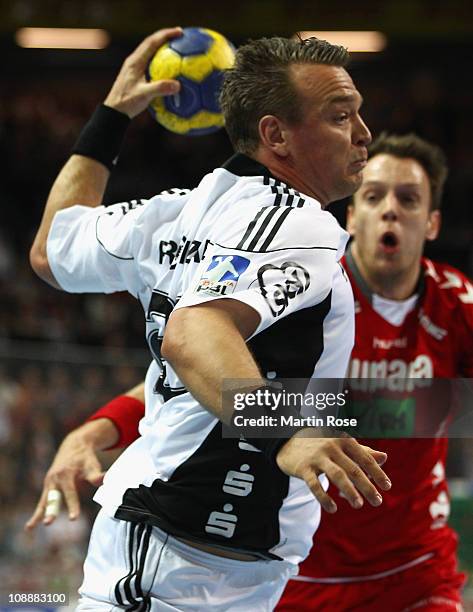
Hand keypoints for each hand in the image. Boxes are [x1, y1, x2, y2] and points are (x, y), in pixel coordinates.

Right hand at [25, 425, 106, 529]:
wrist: (74, 445)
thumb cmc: (85, 458)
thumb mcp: (92, 465)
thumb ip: (96, 475)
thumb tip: (105, 480)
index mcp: (66, 473)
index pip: (70, 492)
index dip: (73, 505)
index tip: (74, 518)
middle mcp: (55, 478)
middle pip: (53, 497)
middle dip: (50, 510)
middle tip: (48, 523)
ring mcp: (49, 482)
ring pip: (44, 500)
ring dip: (38, 514)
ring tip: (29, 527)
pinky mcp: (48, 486)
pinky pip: (43, 501)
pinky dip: (38, 511)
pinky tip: (31, 525)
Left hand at [104, 27, 182, 117]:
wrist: (114, 111)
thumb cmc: (127, 102)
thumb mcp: (144, 95)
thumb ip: (160, 89)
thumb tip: (178, 85)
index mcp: (135, 61)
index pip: (152, 42)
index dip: (166, 34)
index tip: (179, 32)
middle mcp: (134, 61)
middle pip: (151, 43)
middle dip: (166, 37)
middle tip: (180, 35)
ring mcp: (134, 68)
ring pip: (150, 52)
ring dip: (163, 47)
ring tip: (176, 47)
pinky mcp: (136, 75)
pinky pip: (151, 63)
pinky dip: (161, 61)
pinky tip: (169, 67)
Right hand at [276, 431, 390, 512]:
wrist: (288, 441)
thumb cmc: (322, 445)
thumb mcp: (342, 445)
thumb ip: (363, 452)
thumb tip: (384, 458)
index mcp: (344, 440)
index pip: (364, 458)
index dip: (377, 473)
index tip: (387, 487)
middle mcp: (331, 446)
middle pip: (353, 468)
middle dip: (367, 486)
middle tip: (377, 501)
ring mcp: (317, 457)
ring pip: (336, 475)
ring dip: (349, 491)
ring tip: (359, 505)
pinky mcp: (303, 468)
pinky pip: (315, 485)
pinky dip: (324, 498)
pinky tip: (333, 509)